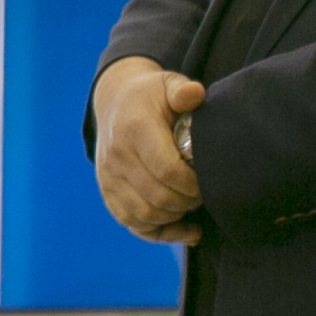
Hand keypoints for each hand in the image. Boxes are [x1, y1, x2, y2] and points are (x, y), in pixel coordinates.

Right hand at [93, 56, 204, 245]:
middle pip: (157, 197)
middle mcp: (117, 156)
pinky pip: (132, 223)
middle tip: (205, 194)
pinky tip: (183, 227)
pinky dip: (159, 231)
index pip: (166, 169)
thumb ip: (182, 90)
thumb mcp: (167, 83)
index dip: (193, 183)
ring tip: (192, 204)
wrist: (114, 101)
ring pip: (144, 214)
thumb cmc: (150, 95)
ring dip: (175, 216)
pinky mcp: (107, 192)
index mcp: (134, 130)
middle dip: (188, 202)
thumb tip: (195, 94)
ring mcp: (108, 177)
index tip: (209, 181)